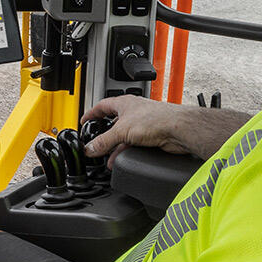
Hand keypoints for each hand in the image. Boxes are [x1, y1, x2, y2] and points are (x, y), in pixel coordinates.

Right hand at [81, 94, 244, 158]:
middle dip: (103, 134)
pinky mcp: (150, 135)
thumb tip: (90, 148)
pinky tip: (120, 159)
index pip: (102, 106)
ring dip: (114, 146)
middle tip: (95, 142)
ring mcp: (142, 123)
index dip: (92, 114)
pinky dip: (125, 151)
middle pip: (113, 122)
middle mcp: (134, 111)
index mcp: (124, 103)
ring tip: (105, 156)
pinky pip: (133, 144)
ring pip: (123, 135)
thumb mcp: (122, 131)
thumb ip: (104, 141)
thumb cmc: (156, 119)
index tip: (84, 122)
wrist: (177, 128)